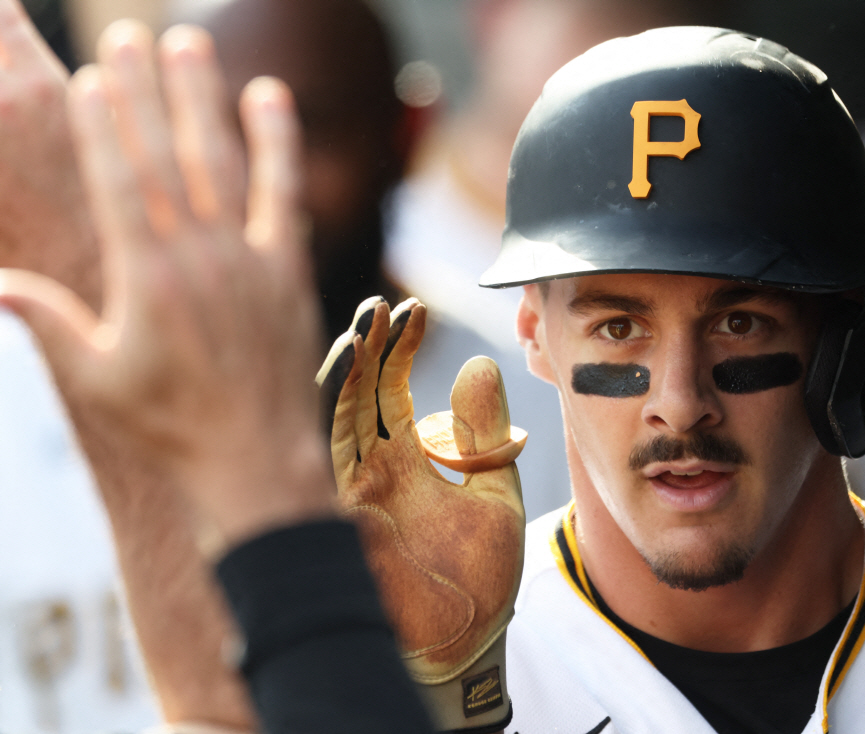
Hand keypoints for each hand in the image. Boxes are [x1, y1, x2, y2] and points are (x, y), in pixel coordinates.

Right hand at [0, 20, 331, 550]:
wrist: (254, 459)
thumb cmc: (168, 427)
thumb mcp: (94, 380)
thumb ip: (49, 323)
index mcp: (143, 278)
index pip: (119, 184)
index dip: (104, 126)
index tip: (91, 76)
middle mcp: (197, 257)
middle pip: (167, 157)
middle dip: (146, 91)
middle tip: (132, 34)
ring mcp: (247, 258)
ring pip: (223, 163)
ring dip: (204, 99)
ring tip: (190, 41)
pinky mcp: (287, 268)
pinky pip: (282, 193)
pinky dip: (277, 144)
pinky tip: (271, 94)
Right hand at [319, 296, 525, 730]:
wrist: (466, 644)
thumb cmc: (481, 580)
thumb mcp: (494, 493)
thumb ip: (484, 435)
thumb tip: (481, 364)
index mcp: (405, 462)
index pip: (390, 389)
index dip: (398, 347)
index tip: (413, 308)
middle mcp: (369, 470)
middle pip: (355, 394)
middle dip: (364, 347)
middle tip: (380, 306)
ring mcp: (348, 489)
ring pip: (332, 417)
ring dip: (344, 371)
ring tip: (364, 325)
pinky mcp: (336, 512)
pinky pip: (320, 454)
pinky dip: (326, 412)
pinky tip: (339, 372)